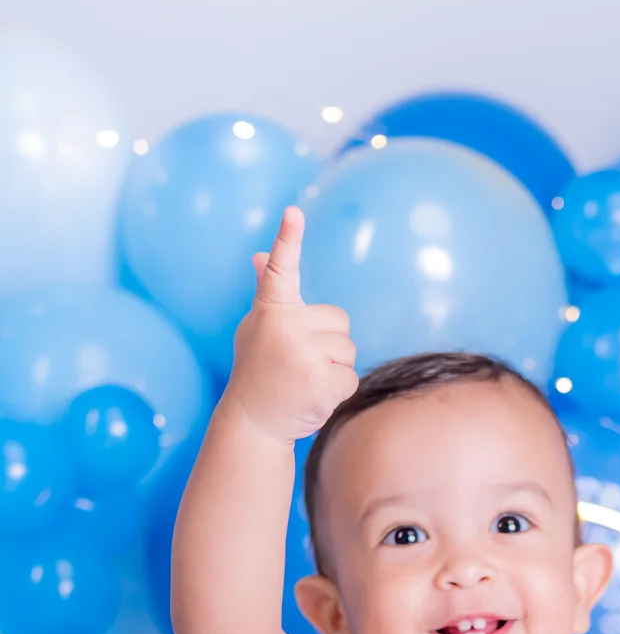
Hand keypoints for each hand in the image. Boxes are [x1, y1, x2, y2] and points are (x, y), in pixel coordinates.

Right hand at [224, 206, 358, 445]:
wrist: (253, 421)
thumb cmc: (260, 368)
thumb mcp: (259, 327)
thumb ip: (269, 294)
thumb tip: (258, 256)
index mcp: (271, 309)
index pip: (279, 268)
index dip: (287, 240)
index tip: (293, 212)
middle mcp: (284, 326)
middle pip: (340, 321)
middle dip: (329, 342)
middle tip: (298, 362)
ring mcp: (302, 354)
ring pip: (348, 350)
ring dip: (334, 368)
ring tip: (303, 379)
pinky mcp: (321, 381)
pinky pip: (351, 376)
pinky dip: (338, 390)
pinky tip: (313, 395)